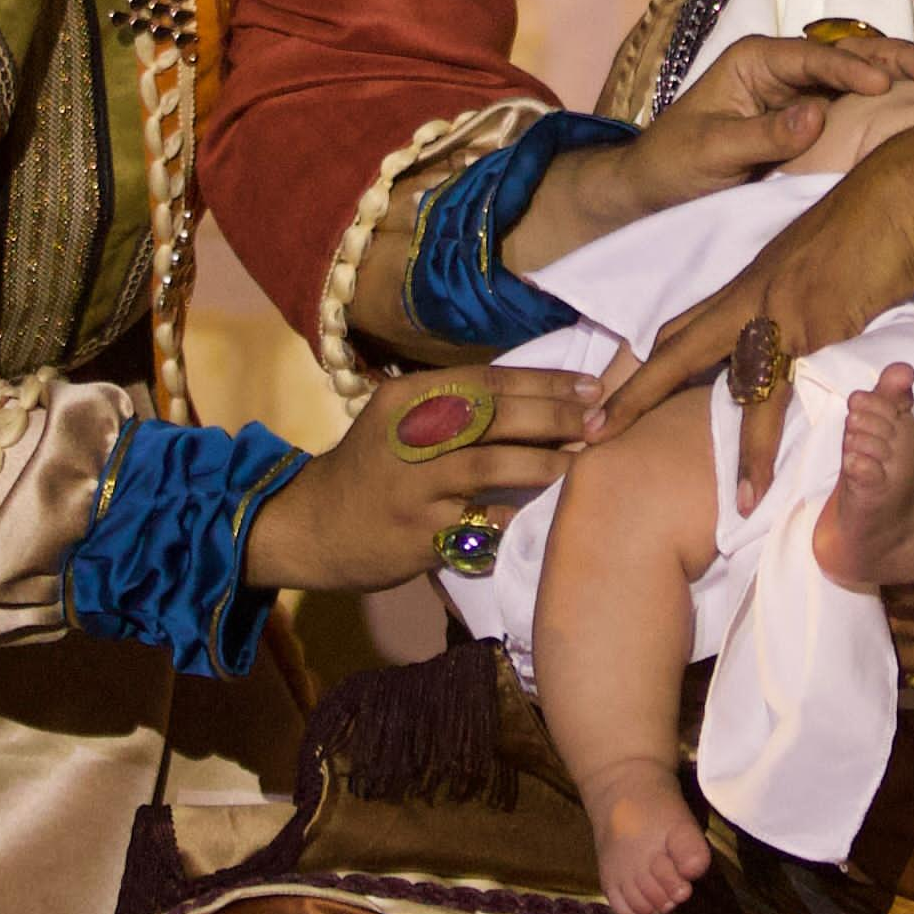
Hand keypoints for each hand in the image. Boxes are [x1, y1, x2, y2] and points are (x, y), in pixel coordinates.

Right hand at [242, 364, 595, 594]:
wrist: (312, 526)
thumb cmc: (373, 467)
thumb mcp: (400, 419)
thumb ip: (456, 406)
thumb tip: (539, 396)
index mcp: (408, 396)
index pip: (488, 379)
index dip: (545, 381)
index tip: (590, 387)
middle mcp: (409, 433)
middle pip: (495, 416)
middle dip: (555, 416)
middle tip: (601, 421)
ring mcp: (412, 485)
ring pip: (491, 466)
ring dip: (545, 464)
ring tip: (583, 464)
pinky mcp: (417, 533)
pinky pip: (479, 525)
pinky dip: (514, 517)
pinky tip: (544, 515)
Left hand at [506, 28, 913, 271]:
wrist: (656, 190)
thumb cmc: (674, 164)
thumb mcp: (711, 151)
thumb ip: (762, 134)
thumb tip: (816, 116)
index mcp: (756, 61)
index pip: (813, 57)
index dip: (850, 66)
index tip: (883, 82)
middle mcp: (785, 69)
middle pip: (848, 54)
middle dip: (893, 57)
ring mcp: (803, 93)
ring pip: (861, 75)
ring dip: (901, 76)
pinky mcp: (814, 120)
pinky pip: (857, 106)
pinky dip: (892, 104)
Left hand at [589, 124, 913, 510]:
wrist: (899, 195)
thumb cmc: (866, 225)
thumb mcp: (810, 263)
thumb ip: (789, 300)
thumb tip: (787, 333)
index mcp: (746, 282)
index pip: (682, 327)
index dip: (646, 364)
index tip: (611, 395)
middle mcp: (750, 295)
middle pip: (676, 351)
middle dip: (633, 394)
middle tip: (591, 431)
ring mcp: (777, 309)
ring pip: (734, 387)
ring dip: (731, 449)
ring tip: (730, 499)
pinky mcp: (813, 323)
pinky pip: (783, 396)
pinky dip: (766, 446)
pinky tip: (758, 483)